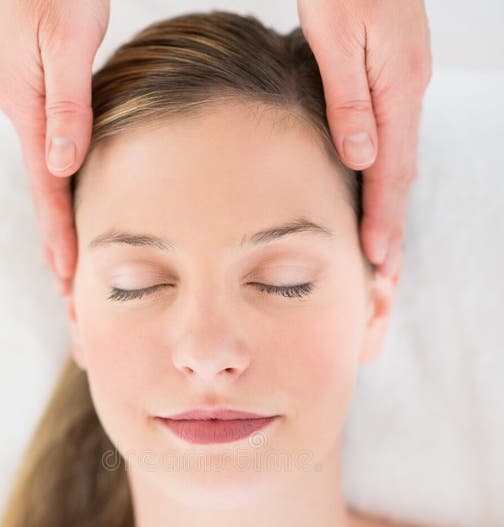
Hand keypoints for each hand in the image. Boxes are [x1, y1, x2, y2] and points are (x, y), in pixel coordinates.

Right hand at [0, 0, 109, 294]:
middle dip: (55, 242)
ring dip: (59, 223)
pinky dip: (66, 191)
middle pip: (44, 192)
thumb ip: (66, 104)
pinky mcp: (50, 98)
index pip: (45, 185)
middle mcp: (27, 113)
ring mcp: (36, 107)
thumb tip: (62, 164)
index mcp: (27, 107)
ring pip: (50, 180)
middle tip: (66, 292)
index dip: (58, 231)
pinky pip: (58, 157)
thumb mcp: (65, 41)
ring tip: (68, 267)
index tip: (67, 275)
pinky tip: (76, 207)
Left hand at [296, 0, 431, 280]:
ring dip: (390, 205)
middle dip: (392, 226)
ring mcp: (404, 82)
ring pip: (399, 158)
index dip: (383, 219)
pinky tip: (375, 192)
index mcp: (398, 87)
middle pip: (402, 174)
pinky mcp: (393, 74)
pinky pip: (393, 138)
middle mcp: (408, 89)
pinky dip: (386, 175)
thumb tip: (361, 159)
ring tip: (382, 249)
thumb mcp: (334, 34)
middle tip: (385, 275)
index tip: (378, 261)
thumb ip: (348, 100)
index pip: (391, 171)